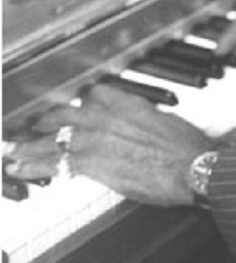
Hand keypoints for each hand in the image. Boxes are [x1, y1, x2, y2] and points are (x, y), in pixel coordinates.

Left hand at [4, 84, 209, 206]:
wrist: (190, 165)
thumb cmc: (186, 149)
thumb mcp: (167, 123)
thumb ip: (146, 122)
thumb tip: (146, 129)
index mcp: (127, 103)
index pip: (92, 95)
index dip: (77, 104)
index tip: (69, 110)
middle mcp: (107, 116)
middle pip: (65, 115)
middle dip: (43, 123)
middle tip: (27, 129)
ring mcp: (97, 138)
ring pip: (53, 139)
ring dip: (28, 145)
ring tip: (11, 150)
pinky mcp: (91, 162)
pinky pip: (54, 162)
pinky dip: (33, 164)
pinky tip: (20, 167)